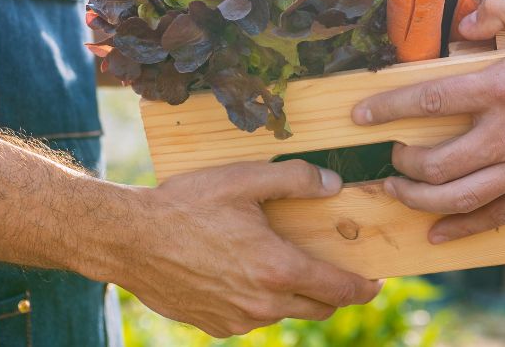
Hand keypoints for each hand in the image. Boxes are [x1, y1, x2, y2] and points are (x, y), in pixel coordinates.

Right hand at [108, 160, 381, 337]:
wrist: (129, 239)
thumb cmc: (186, 205)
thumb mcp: (243, 180)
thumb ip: (295, 179)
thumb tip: (333, 184)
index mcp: (277, 269)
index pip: (341, 290)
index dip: (365, 286)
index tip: (376, 279)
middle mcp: (263, 304)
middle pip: (320, 308)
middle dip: (334, 292)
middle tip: (332, 269)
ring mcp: (238, 320)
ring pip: (285, 314)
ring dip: (293, 294)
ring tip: (280, 263)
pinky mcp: (215, 326)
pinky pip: (253, 318)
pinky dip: (260, 300)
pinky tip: (242, 272)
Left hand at [352, 0, 504, 241]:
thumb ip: (500, 9)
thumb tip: (459, 19)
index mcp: (504, 87)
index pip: (428, 101)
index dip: (385, 108)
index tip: (359, 115)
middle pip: (436, 164)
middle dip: (400, 165)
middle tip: (389, 156)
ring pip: (459, 199)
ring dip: (419, 201)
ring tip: (397, 192)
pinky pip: (496, 215)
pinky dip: (463, 229)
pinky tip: (438, 234)